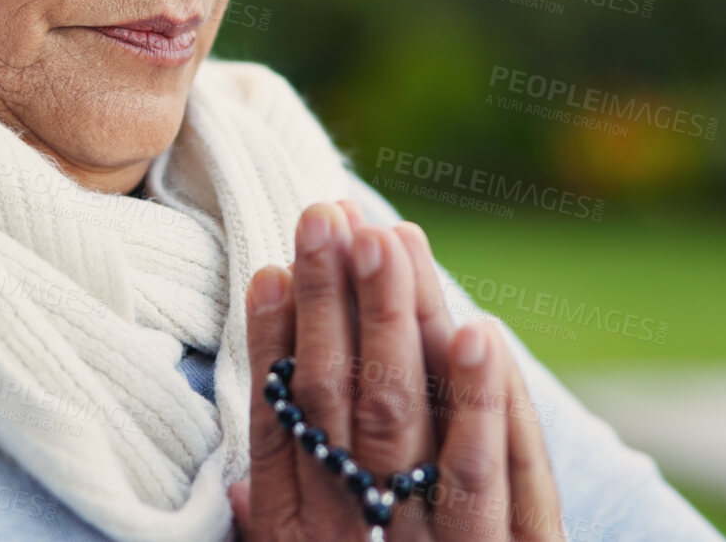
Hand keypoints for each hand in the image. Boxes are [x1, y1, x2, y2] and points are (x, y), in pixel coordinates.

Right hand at [229, 202, 564, 540]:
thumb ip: (275, 526)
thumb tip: (236, 483)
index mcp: (300, 535)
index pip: (277, 427)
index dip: (272, 348)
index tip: (269, 270)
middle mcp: (352, 535)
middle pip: (339, 401)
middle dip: (333, 301)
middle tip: (329, 215)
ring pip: (403, 420)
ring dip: (396, 321)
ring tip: (393, 239)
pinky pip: (489, 477)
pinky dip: (482, 402)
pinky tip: (480, 334)